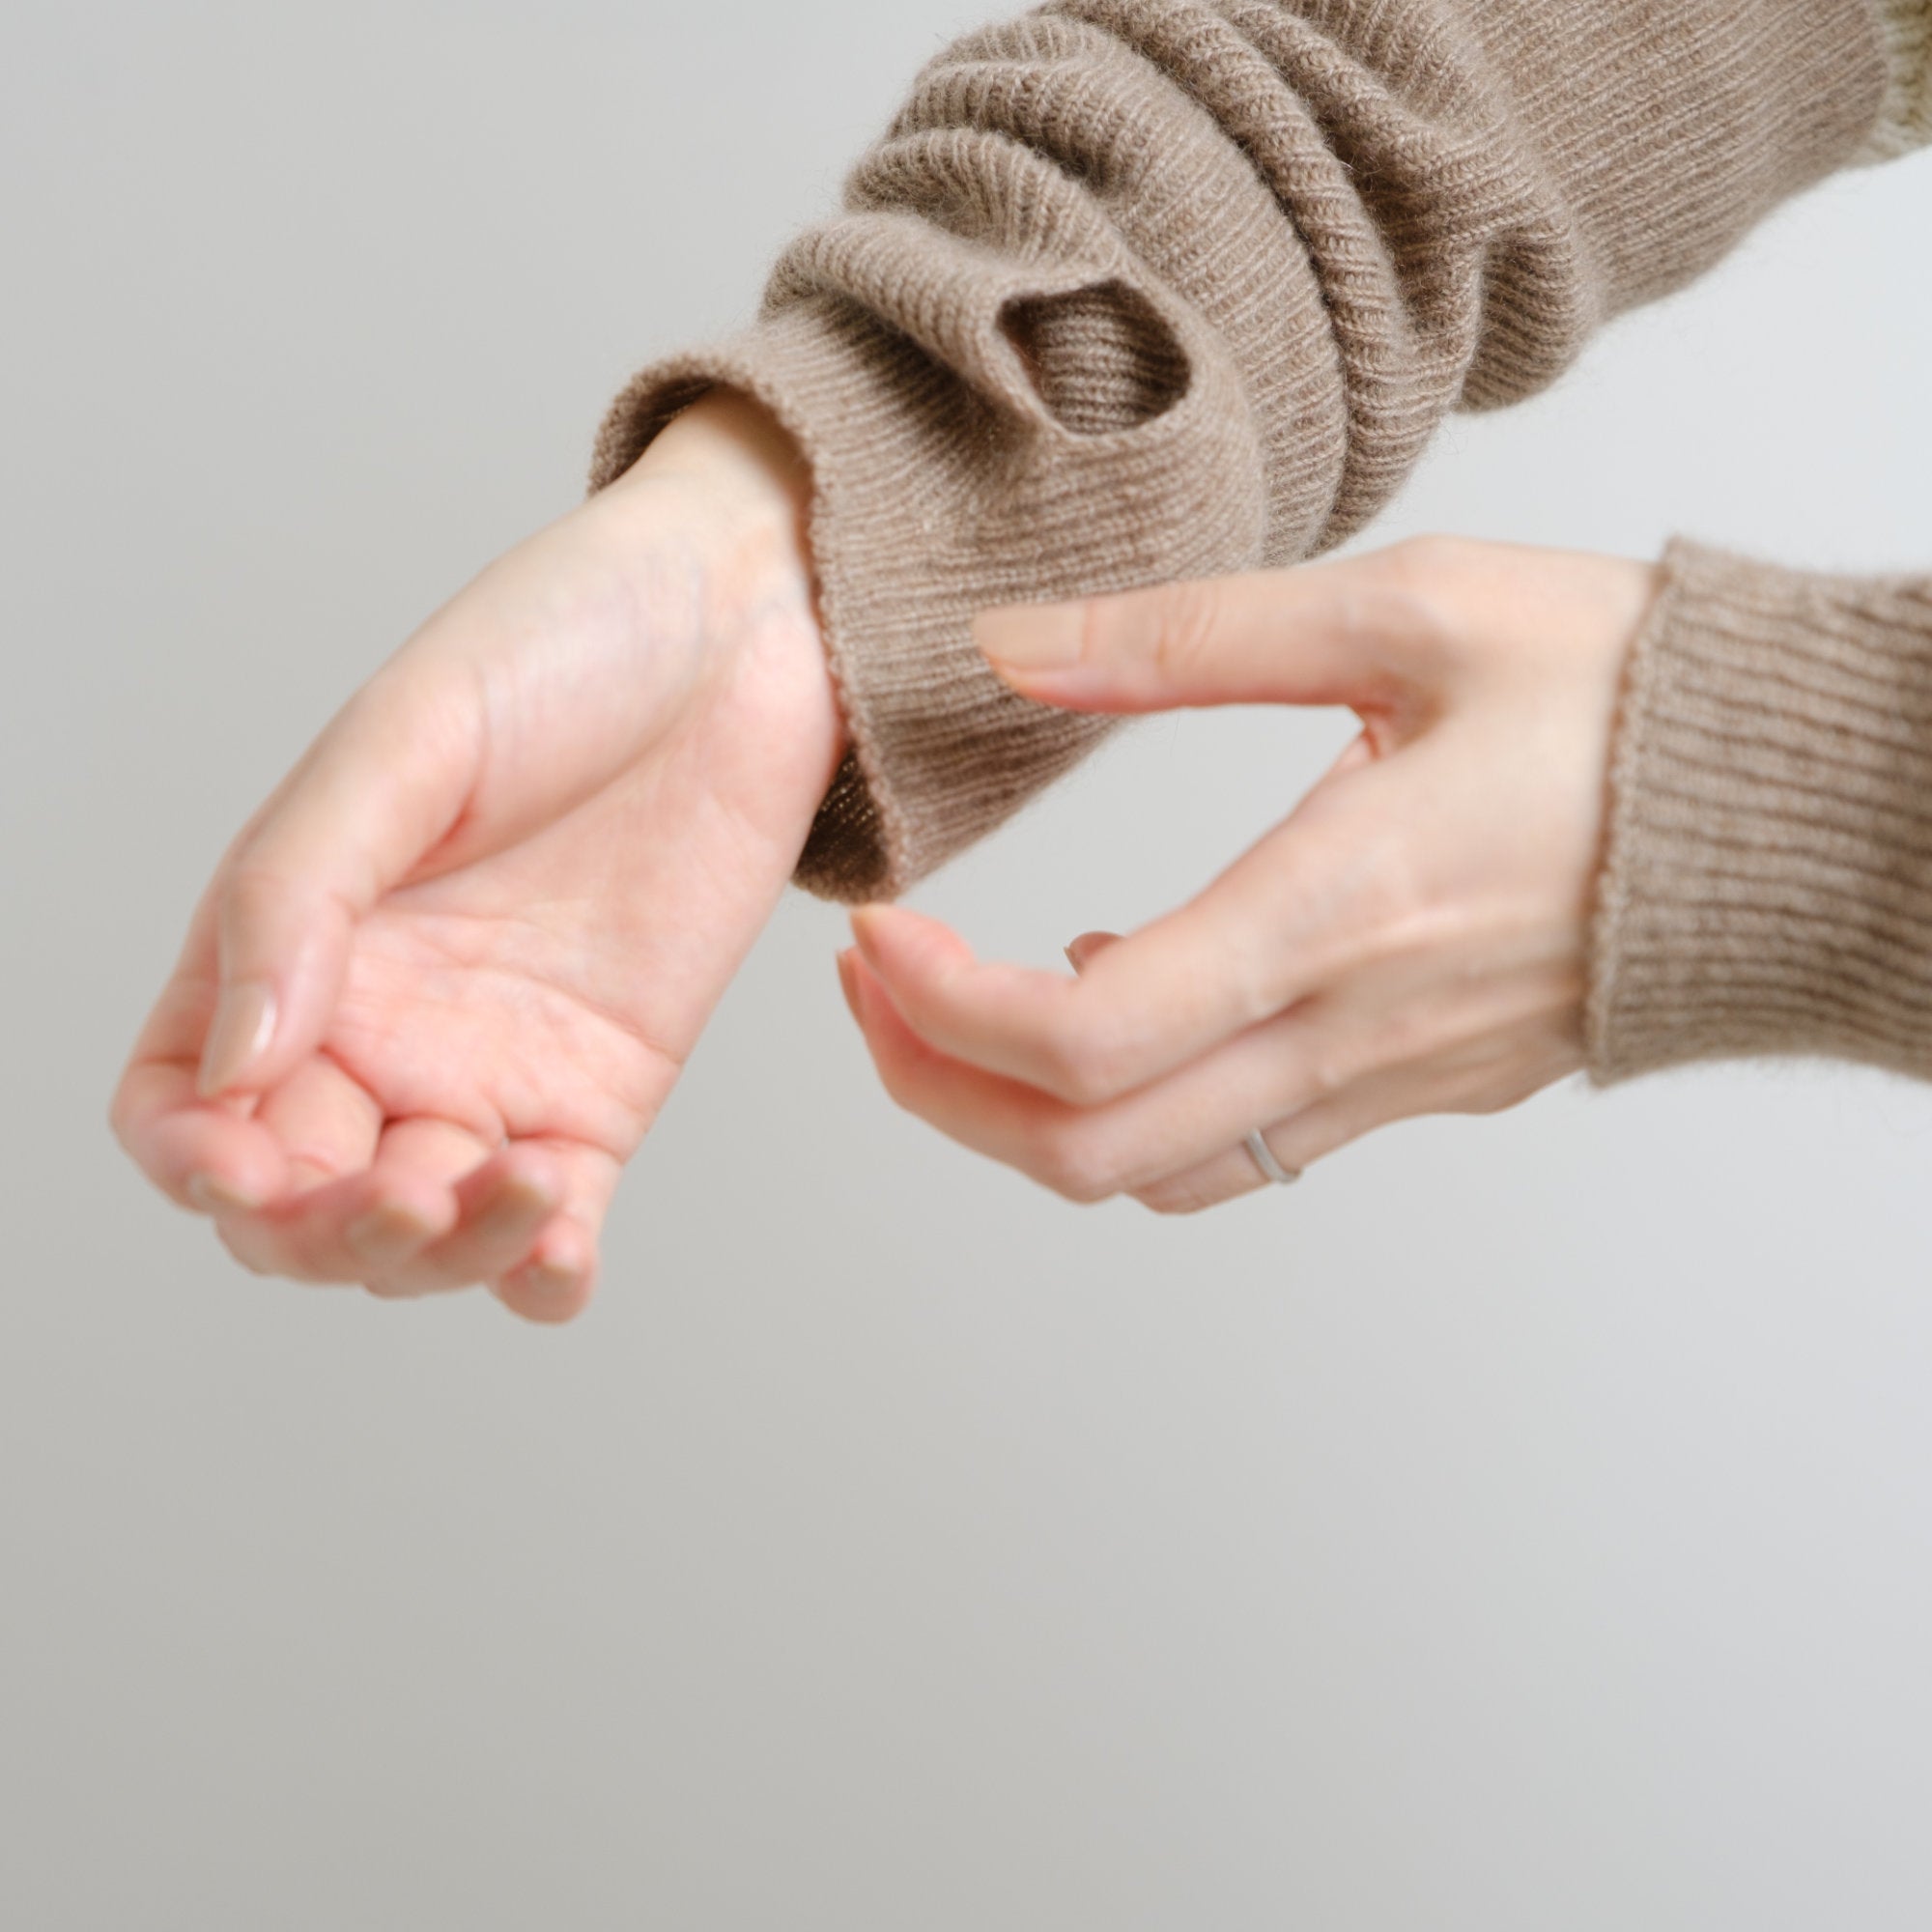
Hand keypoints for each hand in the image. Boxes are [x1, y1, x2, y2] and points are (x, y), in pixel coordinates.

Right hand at [110, 388, 842, 1318]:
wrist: (747, 631)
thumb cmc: (562, 647)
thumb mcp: (404, 747)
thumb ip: (295, 900)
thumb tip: (229, 1068)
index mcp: (289, 944)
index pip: (183, 1105)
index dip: (196, 1163)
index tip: (250, 1170)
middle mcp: (375, 1027)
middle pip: (296, 1204)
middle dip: (332, 1234)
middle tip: (413, 1197)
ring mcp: (491, 1070)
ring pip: (423, 1235)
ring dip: (449, 1255)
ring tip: (521, 1191)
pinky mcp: (605, 1091)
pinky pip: (555, 1219)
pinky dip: (546, 1268)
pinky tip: (564, 1249)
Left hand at [835, 536, 1660, 1211]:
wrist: (1808, 814)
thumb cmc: (1629, 698)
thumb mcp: (1405, 612)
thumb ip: (1190, 635)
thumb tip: (1011, 642)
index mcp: (1334, 914)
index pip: (1080, 1043)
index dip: (940, 1012)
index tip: (877, 936)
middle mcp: (1351, 1033)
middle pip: (1084, 1150)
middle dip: (939, 1088)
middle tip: (875, 988)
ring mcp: (1388, 1083)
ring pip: (1156, 1172)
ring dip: (1028, 1111)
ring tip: (963, 1000)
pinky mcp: (1418, 1090)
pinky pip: (1240, 1146)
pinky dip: (1138, 1102)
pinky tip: (1129, 989)